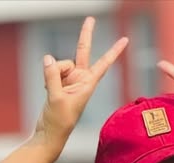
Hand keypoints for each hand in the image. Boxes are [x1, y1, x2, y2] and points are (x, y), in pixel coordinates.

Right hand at [32, 16, 127, 144]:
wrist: (49, 133)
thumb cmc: (59, 122)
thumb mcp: (56, 98)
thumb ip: (52, 76)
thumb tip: (48, 58)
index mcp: (88, 84)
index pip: (104, 64)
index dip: (113, 51)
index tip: (125, 40)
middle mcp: (81, 79)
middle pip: (83, 51)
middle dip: (86, 35)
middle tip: (91, 18)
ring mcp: (69, 79)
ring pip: (59, 63)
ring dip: (53, 74)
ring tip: (54, 92)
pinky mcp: (59, 81)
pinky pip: (51, 69)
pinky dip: (47, 77)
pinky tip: (48, 90)